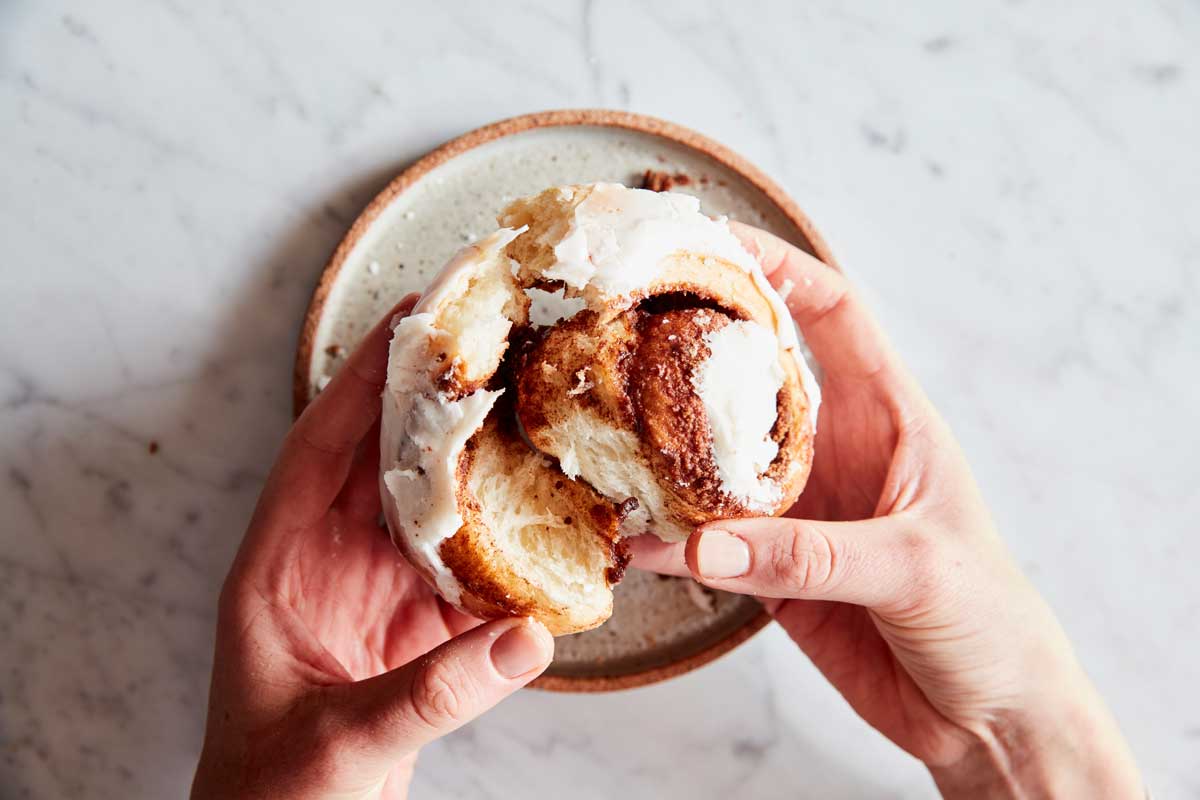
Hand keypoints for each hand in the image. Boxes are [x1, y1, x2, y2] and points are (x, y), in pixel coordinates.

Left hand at [191, 297, 553, 799]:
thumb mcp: (340, 743)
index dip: (360, 381)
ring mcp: (375, 596)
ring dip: (478, 463)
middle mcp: (327, 566)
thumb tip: (529, 637)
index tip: (408, 320)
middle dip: (432, 400)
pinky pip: (468, 571)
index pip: (317, 450)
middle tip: (489, 337)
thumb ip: (432, 692)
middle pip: (382, 461)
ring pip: (431, 508)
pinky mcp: (417, 633)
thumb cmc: (271, 799)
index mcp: (278, 568)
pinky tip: (552, 516)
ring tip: (534, 405)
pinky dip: (508, 543)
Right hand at [631, 224, 1142, 797]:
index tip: (714, 238)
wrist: (984, 715)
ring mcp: (798, 510)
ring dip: (664, 454)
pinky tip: (629, 539)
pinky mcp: (771, 570)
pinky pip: (706, 543)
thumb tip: (704, 544)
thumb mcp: (914, 568)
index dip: (780, 267)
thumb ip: (810, 555)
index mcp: (890, 418)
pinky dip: (665, 542)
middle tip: (625, 323)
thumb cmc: (988, 618)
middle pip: (752, 378)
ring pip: (714, 464)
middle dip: (693, 346)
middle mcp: (835, 451)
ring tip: (605, 435)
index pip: (834, 313)